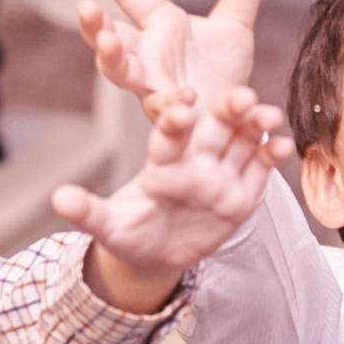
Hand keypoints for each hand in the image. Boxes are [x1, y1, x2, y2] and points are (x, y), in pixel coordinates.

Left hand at [60, 85, 293, 309]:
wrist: (160, 250)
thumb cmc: (131, 233)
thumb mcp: (109, 227)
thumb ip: (89, 212)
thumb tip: (58, 198)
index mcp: (163, 158)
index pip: (170, 132)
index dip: (176, 119)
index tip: (182, 106)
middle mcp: (195, 156)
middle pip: (213, 125)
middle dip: (226, 109)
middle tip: (240, 94)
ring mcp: (223, 169)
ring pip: (243, 138)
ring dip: (255, 123)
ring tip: (269, 114)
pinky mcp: (245, 185)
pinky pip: (262, 165)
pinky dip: (273, 153)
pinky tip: (286, 145)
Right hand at [79, 0, 266, 122]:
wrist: (235, 116)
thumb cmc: (222, 69)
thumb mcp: (235, 26)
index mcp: (160, 26)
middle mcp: (147, 56)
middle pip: (111, 38)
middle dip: (95, 23)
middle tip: (85, 5)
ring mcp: (154, 87)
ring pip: (121, 73)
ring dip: (111, 58)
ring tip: (107, 42)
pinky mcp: (170, 117)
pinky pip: (164, 110)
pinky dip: (171, 105)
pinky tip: (185, 96)